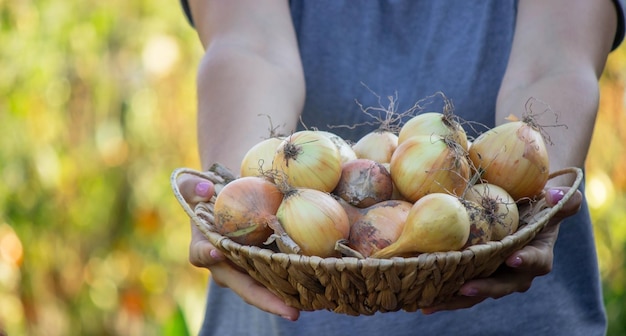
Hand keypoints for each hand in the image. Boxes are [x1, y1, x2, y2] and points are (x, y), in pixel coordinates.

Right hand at [177, 173, 300, 320]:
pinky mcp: (260, 268)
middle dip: (266, 301)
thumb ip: (192, 186)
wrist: (225, 200)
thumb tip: (204, 188)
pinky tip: (314, 292)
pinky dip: (291, 285)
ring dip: (282, 301)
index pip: (202, 254)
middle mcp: (224, 267)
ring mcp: (244, 270)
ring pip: (263, 290)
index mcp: (204, 247)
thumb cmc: (207, 194)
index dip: (208, 254)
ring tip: (306, 308)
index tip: (218, 252)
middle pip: (244, 287)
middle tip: (291, 312)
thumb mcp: (192, 185)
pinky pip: (275, 279)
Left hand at [421, 187, 582, 313]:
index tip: (514, 258)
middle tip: (465, 287)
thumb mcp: (552, 203)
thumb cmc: (537, 208)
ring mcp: (493, 278)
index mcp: (537, 256)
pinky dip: (441, 294)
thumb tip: (558, 194)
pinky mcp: (473, 278)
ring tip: (430, 303)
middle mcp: (515, 273)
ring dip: (453, 299)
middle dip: (483, 288)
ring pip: (475, 293)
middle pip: (501, 285)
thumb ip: (562, 202)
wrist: (520, 217)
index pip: (537, 262)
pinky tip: (419, 300)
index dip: (527, 261)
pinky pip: (457, 289)